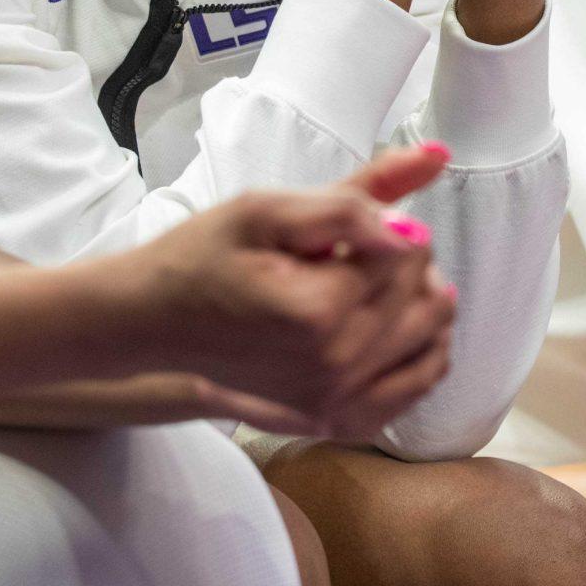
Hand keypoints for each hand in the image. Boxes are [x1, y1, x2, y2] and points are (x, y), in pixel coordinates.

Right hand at [123, 145, 456, 439]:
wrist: (152, 326)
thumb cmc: (201, 258)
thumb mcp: (266, 208)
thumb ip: (352, 196)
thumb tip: (433, 163)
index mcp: (319, 312)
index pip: (409, 254)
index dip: (389, 225)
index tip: (349, 227)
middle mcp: (336, 368)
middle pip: (427, 299)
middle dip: (407, 263)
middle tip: (359, 250)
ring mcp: (337, 405)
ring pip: (432, 344)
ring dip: (420, 305)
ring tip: (377, 283)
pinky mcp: (336, 422)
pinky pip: (414, 389)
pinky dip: (420, 354)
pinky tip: (394, 328)